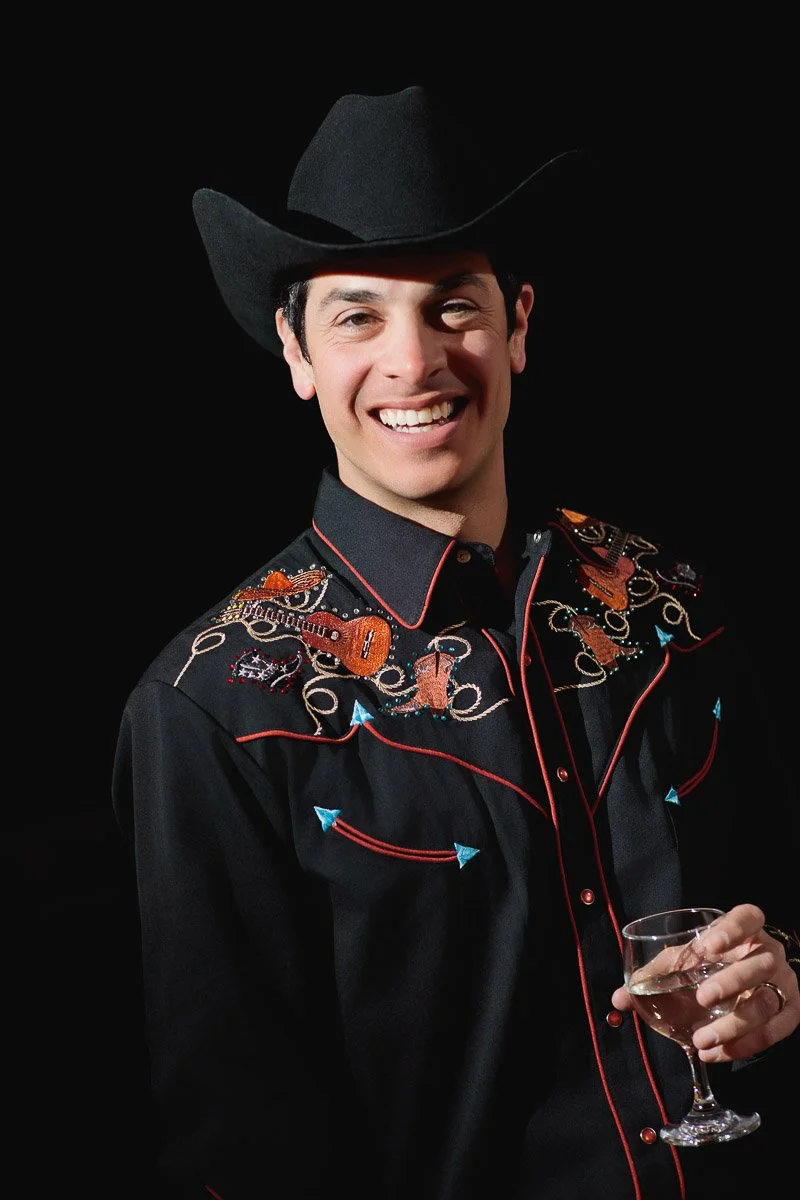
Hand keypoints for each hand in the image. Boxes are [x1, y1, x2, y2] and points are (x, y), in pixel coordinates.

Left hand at [611, 903, 798, 1061]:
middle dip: (732, 981)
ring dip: (734, 1024)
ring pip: (767, 1003)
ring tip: (701, 1040)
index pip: (748, 917)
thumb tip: (618, 999)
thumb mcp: (683, 962)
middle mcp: (769, 954)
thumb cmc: (708, 966)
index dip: (732, 928)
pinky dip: (745, 1045)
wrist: (743, 987)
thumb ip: (654, 975)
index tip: (707, 945)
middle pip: (760, 964)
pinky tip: (716, 1054)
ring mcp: (784, 984)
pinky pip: (775, 1031)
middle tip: (702, 998)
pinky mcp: (790, 1013)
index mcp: (746, 930)